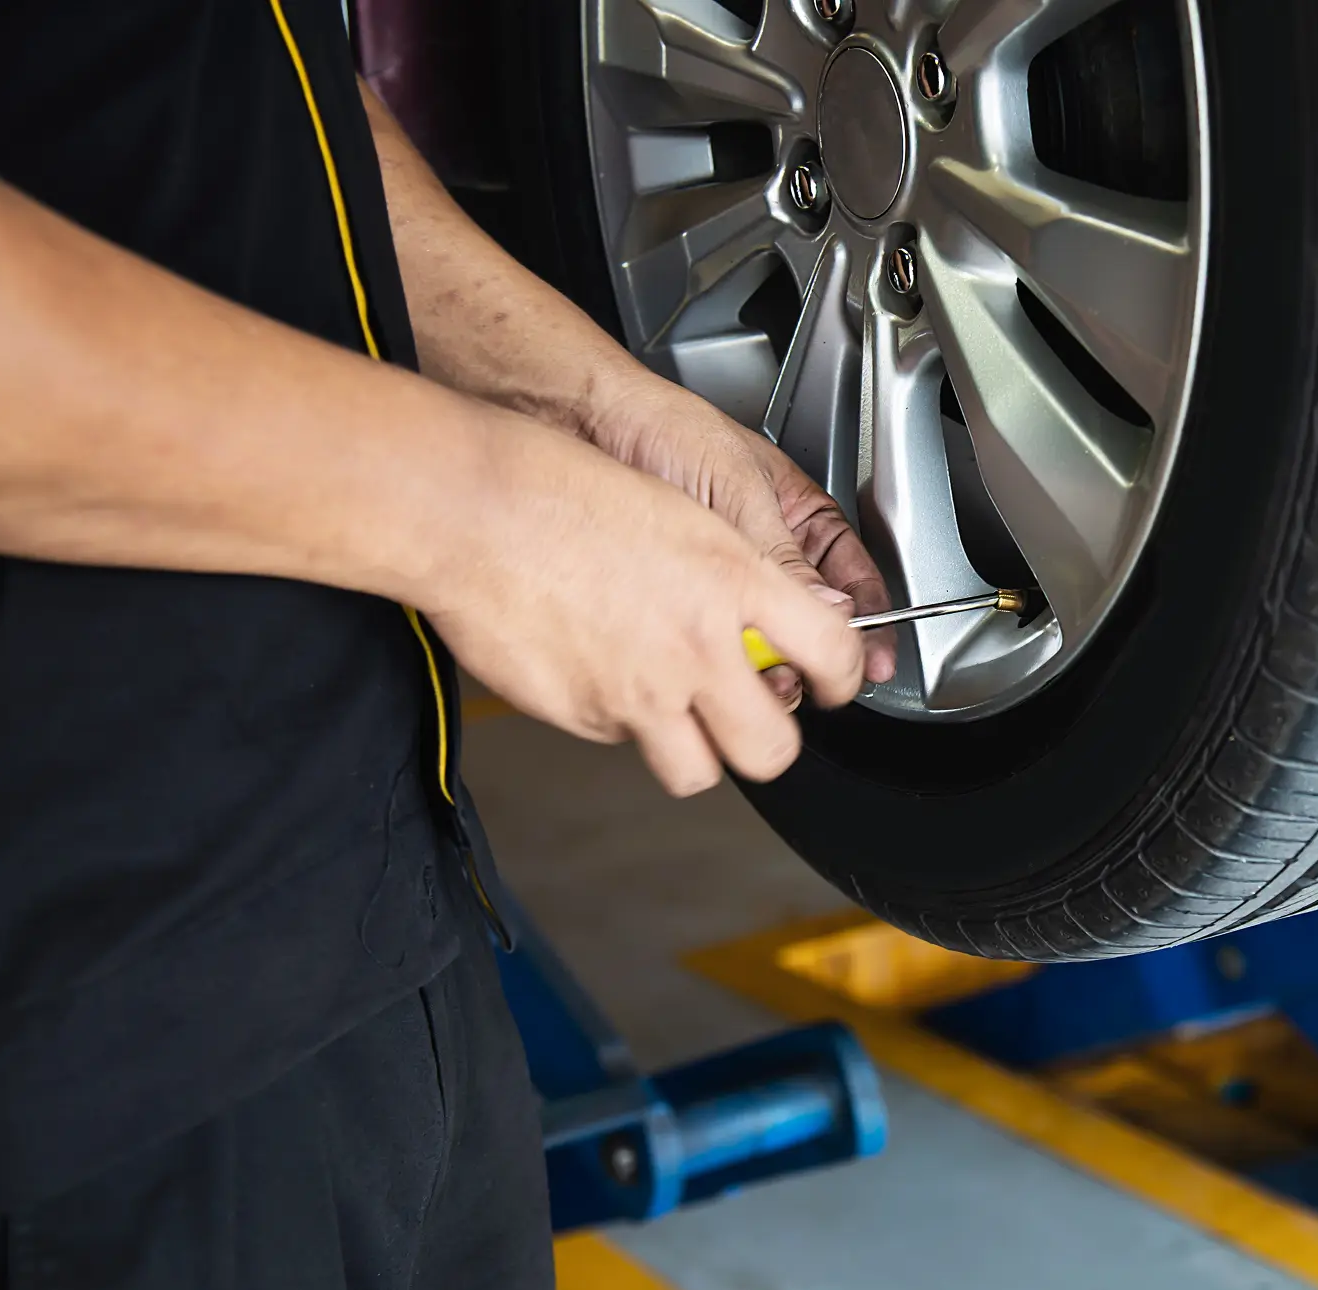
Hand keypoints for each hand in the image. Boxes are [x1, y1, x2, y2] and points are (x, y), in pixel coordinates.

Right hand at [427, 415, 863, 794]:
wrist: (470, 509)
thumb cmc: (565, 491)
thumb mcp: (686, 513)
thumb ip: (744, 574)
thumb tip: (783, 616)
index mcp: (733, 580)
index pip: (831, 652)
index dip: (846, 679)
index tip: (838, 683)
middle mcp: (695, 647)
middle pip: (771, 751)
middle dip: (771, 746)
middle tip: (757, 721)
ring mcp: (638, 692)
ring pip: (695, 770)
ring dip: (695, 750)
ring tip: (677, 708)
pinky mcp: (582, 717)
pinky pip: (621, 742)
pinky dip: (620, 719)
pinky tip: (598, 666)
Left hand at [582, 368, 897, 707]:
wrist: (588, 423)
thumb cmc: (664, 428)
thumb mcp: (738, 494)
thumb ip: (782, 558)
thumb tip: (829, 612)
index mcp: (802, 514)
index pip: (854, 578)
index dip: (869, 620)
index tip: (872, 661)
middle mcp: (769, 549)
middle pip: (812, 619)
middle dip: (812, 651)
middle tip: (807, 672)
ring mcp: (725, 577)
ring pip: (765, 635)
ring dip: (767, 659)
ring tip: (761, 669)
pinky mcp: (683, 597)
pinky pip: (716, 637)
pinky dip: (722, 654)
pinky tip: (720, 661)